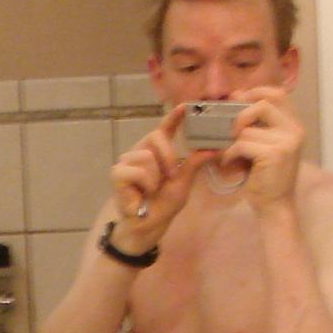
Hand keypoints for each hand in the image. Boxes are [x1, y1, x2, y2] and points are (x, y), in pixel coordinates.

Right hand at [108, 107, 204, 250]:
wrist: (149, 225)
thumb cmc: (164, 204)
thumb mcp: (184, 182)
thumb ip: (195, 163)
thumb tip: (214, 148)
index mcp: (157, 151)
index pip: (165, 128)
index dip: (173, 116)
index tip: (186, 106)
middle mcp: (140, 151)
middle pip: (155, 137)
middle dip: (168, 157)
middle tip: (170, 176)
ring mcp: (126, 161)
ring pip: (146, 157)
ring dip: (155, 178)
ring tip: (151, 190)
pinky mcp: (117, 174)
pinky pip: (136, 171)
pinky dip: (144, 184)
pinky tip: (141, 195)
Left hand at [222, 86, 304, 208]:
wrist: (274, 205)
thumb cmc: (265, 176)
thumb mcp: (263, 144)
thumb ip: (255, 122)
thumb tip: (236, 94)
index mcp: (294, 125)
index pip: (278, 94)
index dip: (255, 93)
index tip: (237, 101)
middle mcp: (295, 130)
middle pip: (264, 103)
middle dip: (241, 114)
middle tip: (232, 130)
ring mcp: (287, 142)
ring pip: (247, 129)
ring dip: (231, 143)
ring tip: (229, 155)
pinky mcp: (274, 154)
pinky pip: (242, 144)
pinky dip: (230, 154)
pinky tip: (229, 164)